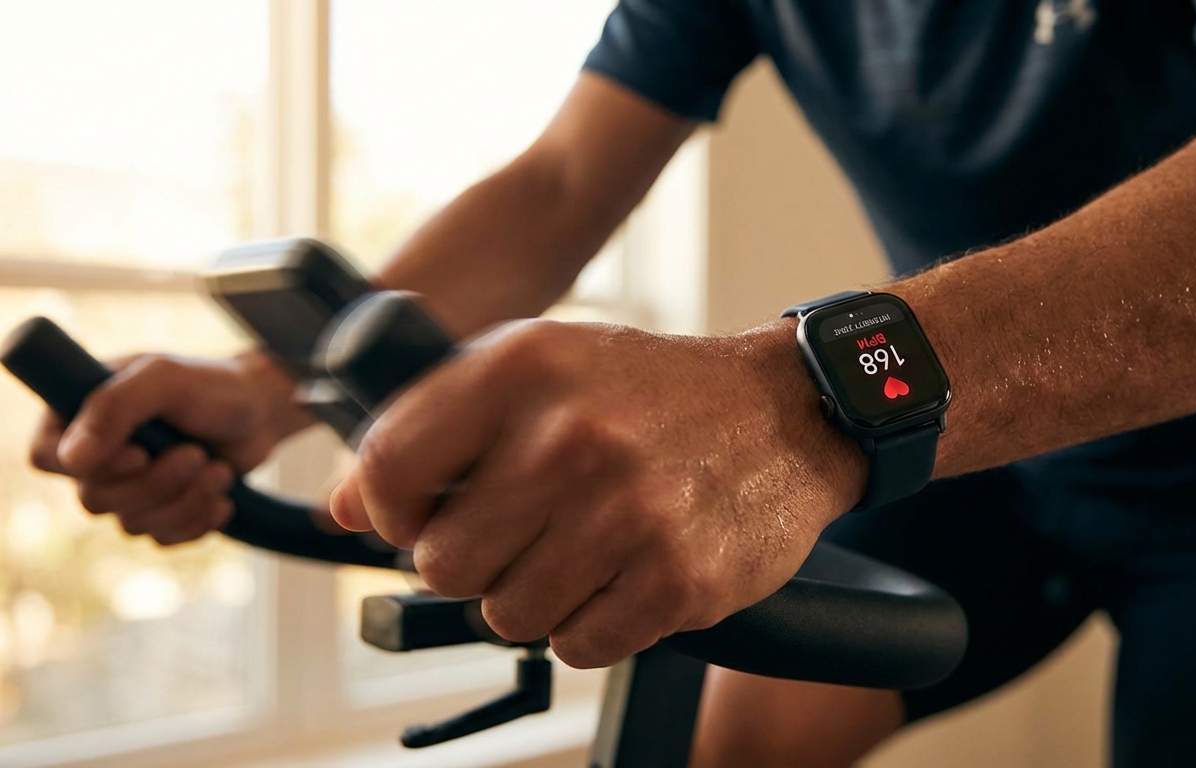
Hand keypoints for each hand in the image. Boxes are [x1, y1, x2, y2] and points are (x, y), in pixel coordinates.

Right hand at [29, 351, 313, 545]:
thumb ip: (114, 407)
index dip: (90, 467)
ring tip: (218, 467)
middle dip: (156, 482)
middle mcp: (98, 455)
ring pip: (131, 524)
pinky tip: (223, 497)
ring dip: (184, 498)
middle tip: (197, 453)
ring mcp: (128, 487)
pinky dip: (196, 520)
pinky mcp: (160, 512)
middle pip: (94, 499)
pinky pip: (163, 539)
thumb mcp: (163, 380)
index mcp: (80, 414)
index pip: (46, 457)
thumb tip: (72, 459)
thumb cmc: (212, 386)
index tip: (140, 453)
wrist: (263, 412)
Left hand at [329, 319, 865, 667]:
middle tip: (518, 533)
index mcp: (524, 369)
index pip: (389, 468)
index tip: (419, 514)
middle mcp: (573, 437)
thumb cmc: (651, 393)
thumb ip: (435, 424)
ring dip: (531, 597)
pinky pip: (577, 646)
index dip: (389, 508)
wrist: (784, 412)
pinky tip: (618, 573)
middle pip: (442, 562)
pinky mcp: (678, 579)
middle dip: (471, 559)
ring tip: (576, 550)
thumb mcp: (542, 370)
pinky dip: (589, 624)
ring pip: (507, 616)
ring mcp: (628, 513)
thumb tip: (340, 508)